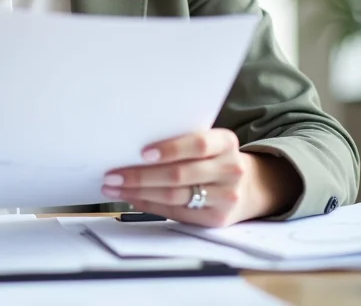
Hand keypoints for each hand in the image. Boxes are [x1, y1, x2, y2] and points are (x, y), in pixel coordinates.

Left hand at [101, 129, 300, 226]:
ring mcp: (226, 197)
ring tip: (115, 187)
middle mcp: (230, 169)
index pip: (198, 144)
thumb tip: (132, 144)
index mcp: (226, 142)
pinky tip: (133, 197)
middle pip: (180, 174)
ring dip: (139, 192)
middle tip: (112, 174)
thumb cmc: (214, 157)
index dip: (170, 148)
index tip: (142, 152)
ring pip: (175, 196)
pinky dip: (150, 204)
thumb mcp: (209, 142)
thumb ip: (182, 141)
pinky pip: (177, 212)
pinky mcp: (217, 219)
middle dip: (141, 175)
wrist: (248, 185)